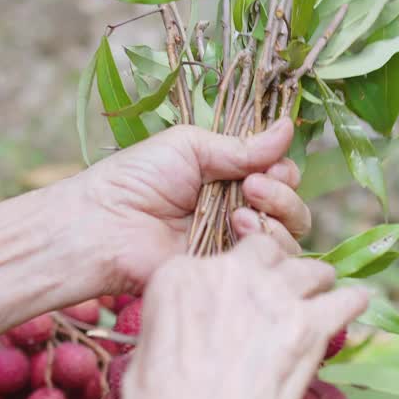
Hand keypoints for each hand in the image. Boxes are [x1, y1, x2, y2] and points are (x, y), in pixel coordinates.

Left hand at [78, 118, 311, 292]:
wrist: (106, 225)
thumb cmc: (137, 179)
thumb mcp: (191, 148)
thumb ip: (242, 146)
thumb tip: (287, 127)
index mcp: (229, 177)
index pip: (279, 175)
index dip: (282, 170)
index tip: (267, 166)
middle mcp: (239, 210)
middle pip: (292, 206)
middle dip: (282, 194)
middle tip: (252, 187)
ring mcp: (236, 244)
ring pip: (289, 236)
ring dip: (276, 218)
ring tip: (241, 213)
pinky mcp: (231, 272)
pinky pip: (271, 264)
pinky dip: (265, 243)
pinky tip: (237, 230)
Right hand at [114, 235, 366, 398]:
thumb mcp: (147, 361)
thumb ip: (174, 331)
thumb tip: (194, 339)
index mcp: (178, 277)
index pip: (216, 258)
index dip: (235, 278)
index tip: (242, 295)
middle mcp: (227, 273)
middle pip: (266, 251)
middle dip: (278, 268)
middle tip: (285, 290)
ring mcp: (273, 296)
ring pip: (310, 270)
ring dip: (316, 282)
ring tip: (322, 294)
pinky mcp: (308, 325)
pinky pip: (344, 299)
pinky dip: (352, 302)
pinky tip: (358, 303)